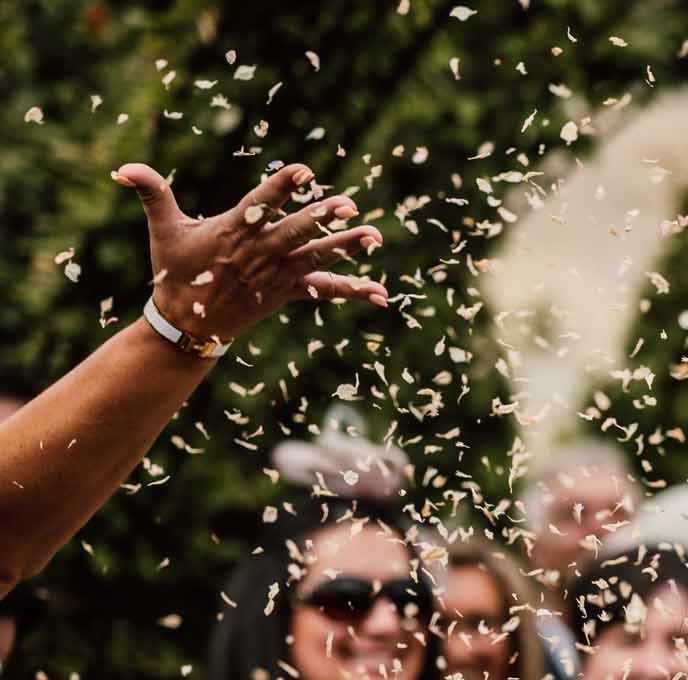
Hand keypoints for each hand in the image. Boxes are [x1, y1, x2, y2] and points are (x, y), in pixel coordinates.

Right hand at [114, 161, 387, 346]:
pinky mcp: (288, 292)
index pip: (260, 204)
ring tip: (376, 236)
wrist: (188, 322)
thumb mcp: (163, 229)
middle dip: (321, 218)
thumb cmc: (175, 270)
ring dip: (347, 248)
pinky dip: (354, 291)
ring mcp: (276, 274)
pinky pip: (326, 291)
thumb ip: (152, 193)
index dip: (282, 187)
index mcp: (233, 231)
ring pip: (317, 258)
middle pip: (295, 232)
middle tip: (348, 205)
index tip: (305, 172)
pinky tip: (384, 294)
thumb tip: (123, 169)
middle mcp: (260, 253)